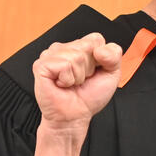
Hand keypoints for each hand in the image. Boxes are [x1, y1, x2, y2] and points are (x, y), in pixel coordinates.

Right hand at [30, 33, 121, 155]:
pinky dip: (68, 79)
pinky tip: (61, 85)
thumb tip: (100, 50)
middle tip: (81, 80)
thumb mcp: (111, 74)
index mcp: (78, 47)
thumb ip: (114, 55)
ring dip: (78, 76)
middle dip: (90, 68)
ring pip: (77, 56)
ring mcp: (50, 55)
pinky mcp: (42, 65)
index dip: (101, 58)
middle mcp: (63, 48)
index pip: (96, 38)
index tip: (93, 72)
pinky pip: (65, 65)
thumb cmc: (88, 97)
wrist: (75, 116)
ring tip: (71, 83)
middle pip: (87, 46)